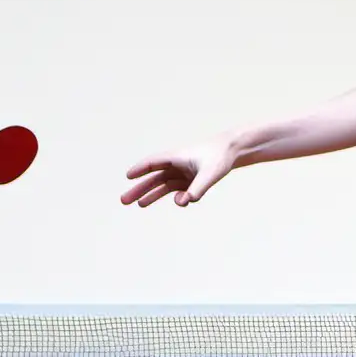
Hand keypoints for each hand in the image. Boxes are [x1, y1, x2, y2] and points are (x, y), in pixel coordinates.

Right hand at [121, 138, 237, 206]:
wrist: (232, 152)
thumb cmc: (219, 157)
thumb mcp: (210, 173)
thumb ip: (198, 188)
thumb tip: (184, 201)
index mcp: (176, 157)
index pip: (152, 163)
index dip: (139, 169)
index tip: (128, 176)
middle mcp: (176, 165)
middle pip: (153, 178)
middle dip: (139, 189)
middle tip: (123, 200)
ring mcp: (182, 173)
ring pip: (162, 185)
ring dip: (150, 195)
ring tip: (138, 204)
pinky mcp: (190, 180)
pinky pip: (177, 191)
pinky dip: (176, 197)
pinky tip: (180, 201)